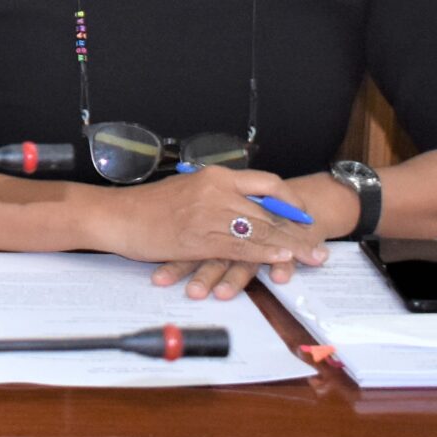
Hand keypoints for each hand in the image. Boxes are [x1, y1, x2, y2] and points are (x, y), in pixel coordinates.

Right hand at [92, 167, 323, 291]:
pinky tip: (280, 261)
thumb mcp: (188, 190)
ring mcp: (209, 215)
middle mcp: (217, 191)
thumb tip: (239, 206)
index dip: (290, 201)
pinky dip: (263, 254)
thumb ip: (216, 196)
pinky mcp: (200, 239)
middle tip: (320, 247)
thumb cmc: (148, 206)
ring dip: (290, 247)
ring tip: (311, 258)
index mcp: (215, 176)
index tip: (303, 216)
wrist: (117, 216)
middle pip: (270, 211)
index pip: (267, 183)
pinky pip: (240, 247)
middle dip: (299, 232)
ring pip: (260, 231)